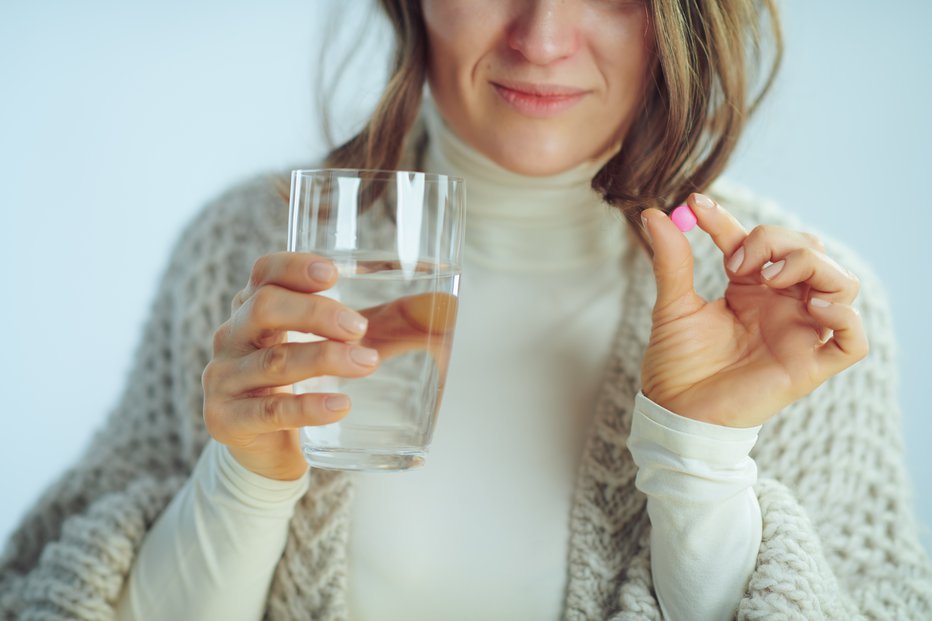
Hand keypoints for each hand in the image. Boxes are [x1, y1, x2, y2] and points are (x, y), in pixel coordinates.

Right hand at [202, 252, 379, 479]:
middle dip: (316, 313)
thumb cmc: (303, 384)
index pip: (263, 272)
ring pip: (273, 361)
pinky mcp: (227, 420)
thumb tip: (440, 306)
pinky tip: (341, 405)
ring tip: (367, 363)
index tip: (333, 272)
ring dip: (324, 359)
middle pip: (264, 308)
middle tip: (360, 327)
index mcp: (253, 308)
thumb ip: (380, 324)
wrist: (267, 452)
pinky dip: (308, 407)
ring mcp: (224, 379)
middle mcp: (231, 336)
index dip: (294, 267)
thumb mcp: (333, 346)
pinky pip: (270, 411)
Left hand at [639, 193, 867, 427]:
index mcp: (751, 289)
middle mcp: (781, 306)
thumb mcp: (672, 306)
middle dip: (779, 240)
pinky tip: (813, 306)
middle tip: (736, 262)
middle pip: (811, 251)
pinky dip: (844, 316)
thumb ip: (672, 261)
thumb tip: (653, 214)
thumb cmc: (676, 364)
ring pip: (842, 283)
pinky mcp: (810, 365)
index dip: (730, 220)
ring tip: (771, 277)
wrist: (675, 412)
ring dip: (813, 266)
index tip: (696, 206)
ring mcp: (799, 333)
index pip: (757, 241)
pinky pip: (853, 339)